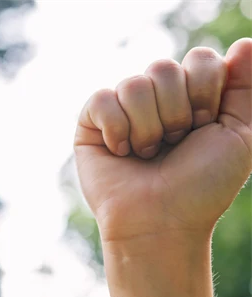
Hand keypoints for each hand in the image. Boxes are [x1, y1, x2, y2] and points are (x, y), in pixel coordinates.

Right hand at [75, 38, 251, 243]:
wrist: (161, 222)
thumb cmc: (202, 186)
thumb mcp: (241, 134)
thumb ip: (246, 86)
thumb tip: (243, 42)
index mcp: (192, 96)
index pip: (199, 59)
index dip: (204, 91)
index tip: (204, 127)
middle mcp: (156, 99)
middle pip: (164, 68)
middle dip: (175, 112)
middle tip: (175, 144)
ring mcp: (122, 110)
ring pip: (133, 84)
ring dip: (148, 127)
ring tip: (147, 153)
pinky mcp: (91, 124)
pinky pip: (102, 99)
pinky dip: (116, 129)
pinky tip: (120, 152)